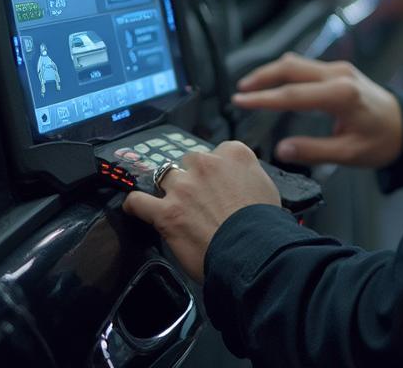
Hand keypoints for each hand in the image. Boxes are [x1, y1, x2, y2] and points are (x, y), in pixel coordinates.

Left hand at [123, 141, 278, 280]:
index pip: (218, 151)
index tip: (218, 183)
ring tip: (173, 204)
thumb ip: (248, 173)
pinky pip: (139, 201)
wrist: (253, 252)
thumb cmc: (264, 224)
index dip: (217, 170)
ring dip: (169, 190)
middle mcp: (206, 163)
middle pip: (189, 161)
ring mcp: (184, 186)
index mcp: (234, 153)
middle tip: (200, 198)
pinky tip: (136, 207)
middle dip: (193, 176)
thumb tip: (239, 178)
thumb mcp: (266, 186)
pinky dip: (135, 204)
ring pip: (165, 176)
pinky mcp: (166, 212)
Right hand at [232, 53, 402, 169]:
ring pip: (297, 63)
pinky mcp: (339, 71)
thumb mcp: (349, 153)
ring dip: (272, 72)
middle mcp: (338, 75)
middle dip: (262, 77)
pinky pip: (306, 66)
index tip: (241, 101)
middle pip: (290, 67)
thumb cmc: (383, 140)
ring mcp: (339, 69)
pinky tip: (274, 83)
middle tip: (239, 91)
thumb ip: (314, 151)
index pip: (293, 94)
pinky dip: (286, 73)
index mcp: (341, 94)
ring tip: (250, 86)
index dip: (263, 99)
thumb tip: (283, 150)